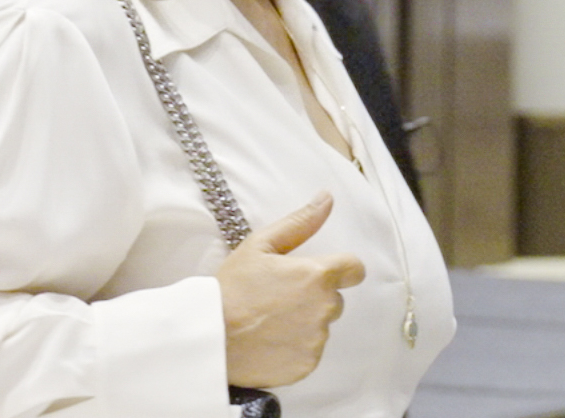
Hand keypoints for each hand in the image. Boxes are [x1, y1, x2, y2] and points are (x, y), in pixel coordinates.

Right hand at [214, 191, 366, 387]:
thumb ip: (300, 222)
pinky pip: (309, 352)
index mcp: (318, 276)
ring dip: (304, 322)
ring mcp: (316, 340)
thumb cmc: (231, 288)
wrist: (210, 338)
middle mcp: (324, 308)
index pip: (354, 269)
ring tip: (270, 321)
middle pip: (334, 298)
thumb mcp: (260, 245)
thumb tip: (326, 198)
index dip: (341, 269)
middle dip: (314, 296)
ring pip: (321, 326)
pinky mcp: (307, 365)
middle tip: (279, 298)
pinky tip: (269, 341)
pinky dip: (295, 348)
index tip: (319, 274)